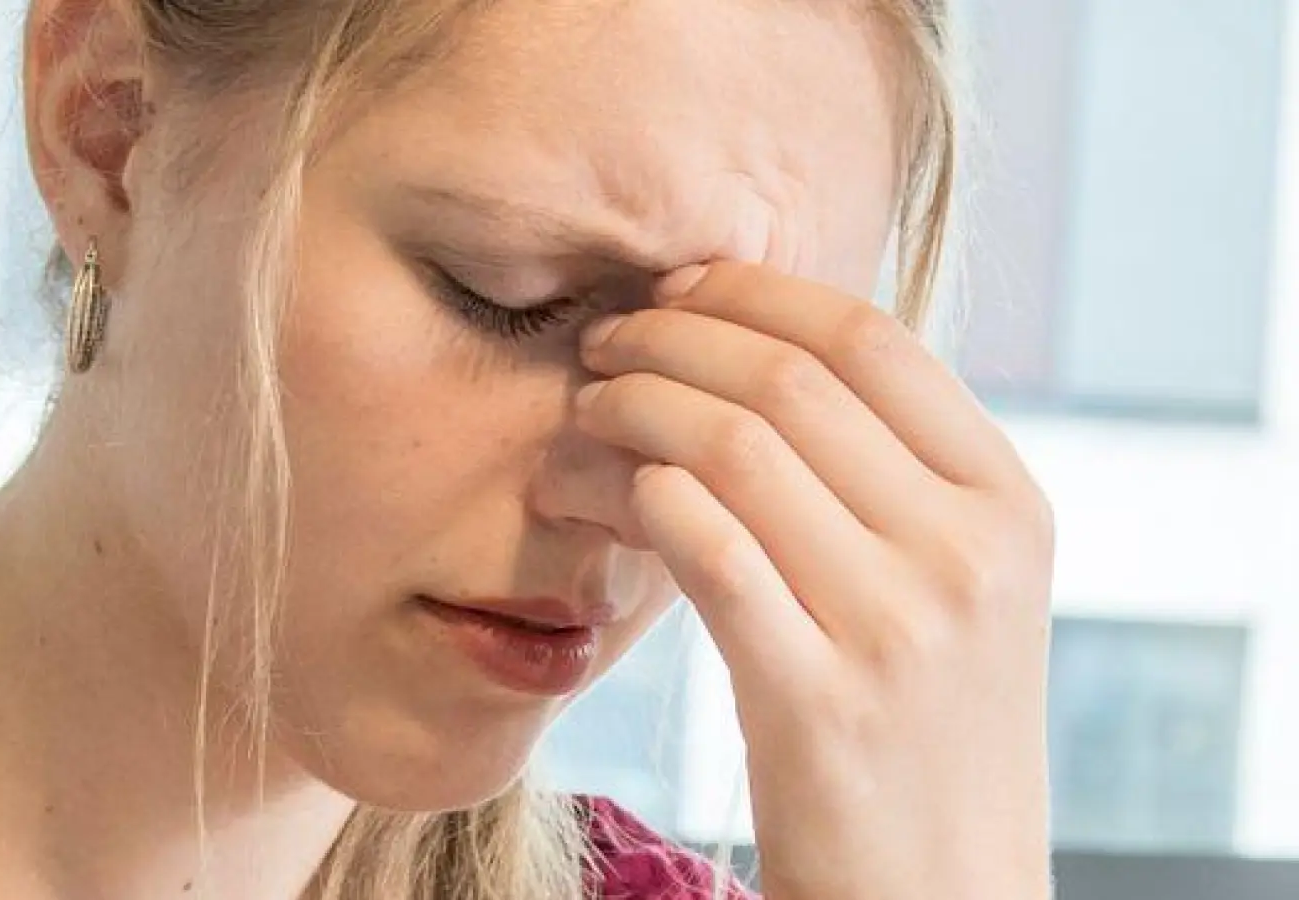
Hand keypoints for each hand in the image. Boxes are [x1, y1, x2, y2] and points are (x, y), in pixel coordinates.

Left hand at [577, 261, 1053, 899]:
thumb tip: (754, 350)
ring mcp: (899, 628)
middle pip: (789, 380)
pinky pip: (707, 546)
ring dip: (631, 412)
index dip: (752, 293)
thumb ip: (889, 476)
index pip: (870, 337)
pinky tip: (605, 496)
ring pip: (735, 449)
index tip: (673, 291)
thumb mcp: (953, 587)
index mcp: (1007, 503)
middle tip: (598, 347)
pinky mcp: (819, 703)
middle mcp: (966, 552)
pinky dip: (641, 496)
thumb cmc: (924, 728)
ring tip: (580, 421)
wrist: (940, 893)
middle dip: (667, 341)